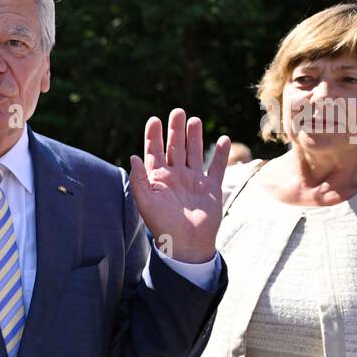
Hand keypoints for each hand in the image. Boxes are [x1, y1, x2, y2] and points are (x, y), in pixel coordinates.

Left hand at [129, 108, 230, 263]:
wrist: (186, 245)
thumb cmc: (162, 226)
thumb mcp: (145, 202)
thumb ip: (139, 179)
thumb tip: (133, 156)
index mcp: (158, 179)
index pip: (154, 152)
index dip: (153, 136)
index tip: (154, 120)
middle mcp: (176, 176)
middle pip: (175, 147)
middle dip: (175, 130)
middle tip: (178, 111)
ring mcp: (194, 181)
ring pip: (195, 153)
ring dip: (195, 137)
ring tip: (194, 120)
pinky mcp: (211, 188)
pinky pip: (218, 167)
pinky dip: (221, 154)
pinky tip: (223, 139)